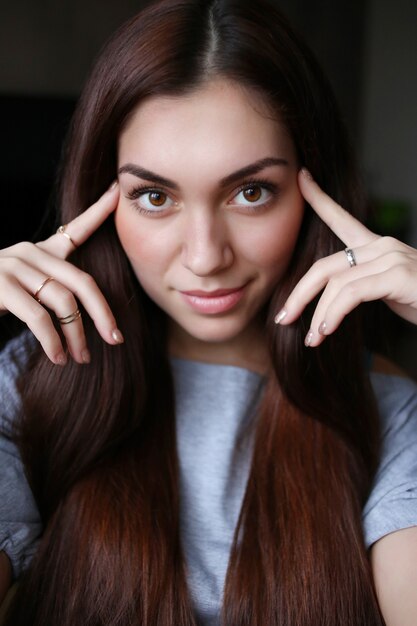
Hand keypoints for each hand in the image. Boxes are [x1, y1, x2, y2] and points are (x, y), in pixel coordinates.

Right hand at [0, 182, 122, 364]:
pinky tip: (58, 357)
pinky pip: (38, 316)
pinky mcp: (0, 285)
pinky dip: (52, 341)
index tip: (117, 193)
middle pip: (81, 281)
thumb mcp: (25, 288)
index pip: (76, 229)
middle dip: (103, 314)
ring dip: (76, 336)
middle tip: (116, 339)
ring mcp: (13, 266)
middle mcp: (28, 253)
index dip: (100, 211)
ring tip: (81, 357)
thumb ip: (52, 288)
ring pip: (63, 302)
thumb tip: (87, 315)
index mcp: (38, 251)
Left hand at [275, 169, 416, 346]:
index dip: (319, 198)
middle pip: (324, 265)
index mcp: (376, 248)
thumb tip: (329, 301)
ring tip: (312, 339)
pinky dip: (334, 313)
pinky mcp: (397, 275)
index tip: (301, 178)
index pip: (341, 218)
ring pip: (335, 282)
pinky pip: (352, 293)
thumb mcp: (388, 291)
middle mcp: (382, 247)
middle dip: (299, 293)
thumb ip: (361, 286)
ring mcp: (392, 258)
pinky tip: (327, 331)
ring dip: (318, 314)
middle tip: (283, 318)